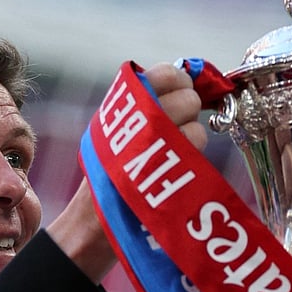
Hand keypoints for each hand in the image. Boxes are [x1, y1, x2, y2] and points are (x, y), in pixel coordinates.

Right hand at [46, 61, 208, 282]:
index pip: (166, 73)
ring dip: (192, 139)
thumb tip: (188, 84)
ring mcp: (151, 144)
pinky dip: (192, 160)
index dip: (181, 82)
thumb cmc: (110, 172)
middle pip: (188, 100)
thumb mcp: (114, 129)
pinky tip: (175, 170)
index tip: (182, 92)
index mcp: (123, 102)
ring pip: (197, 128)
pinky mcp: (163, 169)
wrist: (95, 218)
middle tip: (177, 128)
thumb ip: (145, 104)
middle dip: (190, 113)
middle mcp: (136, 118)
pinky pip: (196, 153)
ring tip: (172, 154)